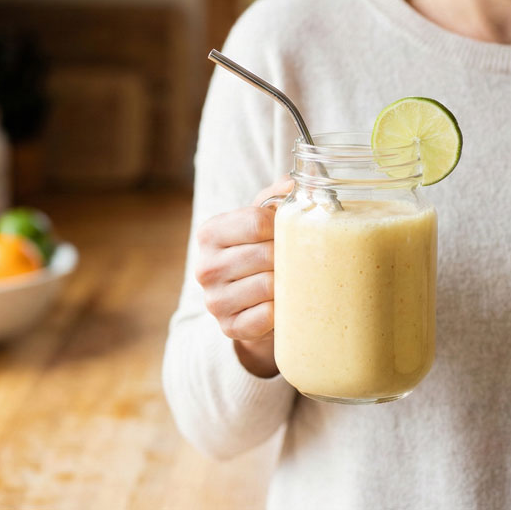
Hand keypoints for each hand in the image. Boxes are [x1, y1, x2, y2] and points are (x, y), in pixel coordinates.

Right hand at [194, 176, 293, 377]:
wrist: (250, 302)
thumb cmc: (260, 250)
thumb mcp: (263, 219)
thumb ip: (276, 196)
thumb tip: (294, 183)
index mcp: (210, 233)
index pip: (257, 222)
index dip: (285, 226)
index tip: (297, 231)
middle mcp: (205, 267)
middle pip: (265, 255)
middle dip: (291, 256)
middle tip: (305, 257)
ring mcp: (214, 301)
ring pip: (268, 287)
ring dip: (290, 283)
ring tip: (299, 278)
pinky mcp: (229, 327)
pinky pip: (266, 317)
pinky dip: (283, 310)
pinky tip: (287, 303)